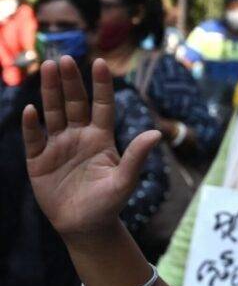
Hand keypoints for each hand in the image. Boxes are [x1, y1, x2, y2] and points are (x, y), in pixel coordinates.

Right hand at [21, 57, 160, 242]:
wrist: (86, 226)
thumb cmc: (109, 203)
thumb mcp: (125, 180)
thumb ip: (137, 156)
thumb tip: (157, 133)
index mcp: (101, 137)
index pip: (101, 105)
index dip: (100, 85)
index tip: (100, 62)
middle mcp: (79, 136)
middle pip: (73, 103)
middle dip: (69, 82)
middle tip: (65, 59)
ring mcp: (57, 146)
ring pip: (53, 113)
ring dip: (50, 92)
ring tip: (48, 68)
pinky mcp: (39, 161)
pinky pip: (34, 138)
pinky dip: (32, 125)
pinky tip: (32, 110)